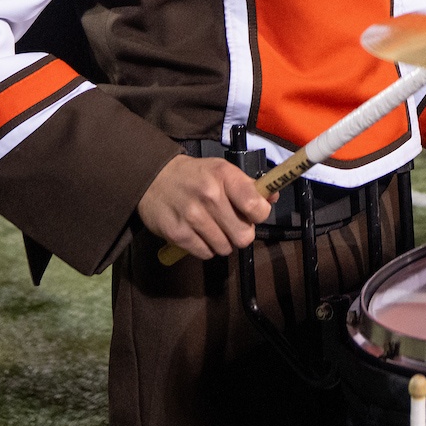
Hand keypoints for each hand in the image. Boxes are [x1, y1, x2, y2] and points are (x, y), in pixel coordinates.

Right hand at [138, 155, 270, 258]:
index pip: (257, 207)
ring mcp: (192, 216)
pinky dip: (205, 248)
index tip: (252, 214)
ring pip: (225, 248)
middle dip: (241, 234)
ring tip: (212, 228)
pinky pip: (205, 254)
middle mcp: (210, 195)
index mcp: (225, 176)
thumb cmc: (195, 176)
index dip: (259, 215)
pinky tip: (199, 234)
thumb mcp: (222, 170)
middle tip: (232, 225)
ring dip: (222, 242)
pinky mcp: (177, 234)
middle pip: (244, 236)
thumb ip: (249, 186)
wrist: (152, 178)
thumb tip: (272, 199)